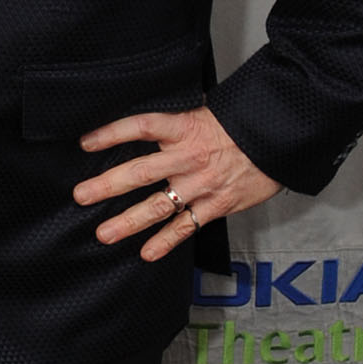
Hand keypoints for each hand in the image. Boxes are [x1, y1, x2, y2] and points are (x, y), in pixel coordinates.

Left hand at [74, 104, 279, 264]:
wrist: (280, 138)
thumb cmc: (242, 124)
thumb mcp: (207, 111)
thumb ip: (176, 122)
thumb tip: (148, 124)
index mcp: (184, 127)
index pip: (142, 126)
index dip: (112, 133)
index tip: (86, 143)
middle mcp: (189, 157)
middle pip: (141, 171)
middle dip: (108, 185)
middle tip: (81, 195)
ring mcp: (202, 183)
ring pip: (159, 205)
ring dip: (129, 221)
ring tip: (104, 233)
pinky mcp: (217, 204)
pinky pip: (187, 225)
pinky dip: (167, 241)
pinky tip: (147, 252)